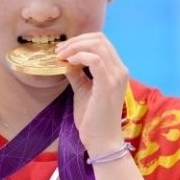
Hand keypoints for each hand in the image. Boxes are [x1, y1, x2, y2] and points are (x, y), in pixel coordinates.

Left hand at [55, 32, 128, 155]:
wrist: (101, 140)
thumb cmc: (93, 119)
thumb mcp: (82, 90)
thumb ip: (77, 74)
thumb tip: (66, 61)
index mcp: (116, 70)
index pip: (102, 42)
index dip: (80, 41)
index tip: (62, 51)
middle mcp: (120, 70)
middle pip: (100, 39)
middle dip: (76, 41)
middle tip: (59, 51)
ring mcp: (116, 77)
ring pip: (97, 46)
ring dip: (75, 47)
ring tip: (61, 56)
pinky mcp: (108, 85)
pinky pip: (95, 60)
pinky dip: (80, 56)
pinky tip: (69, 62)